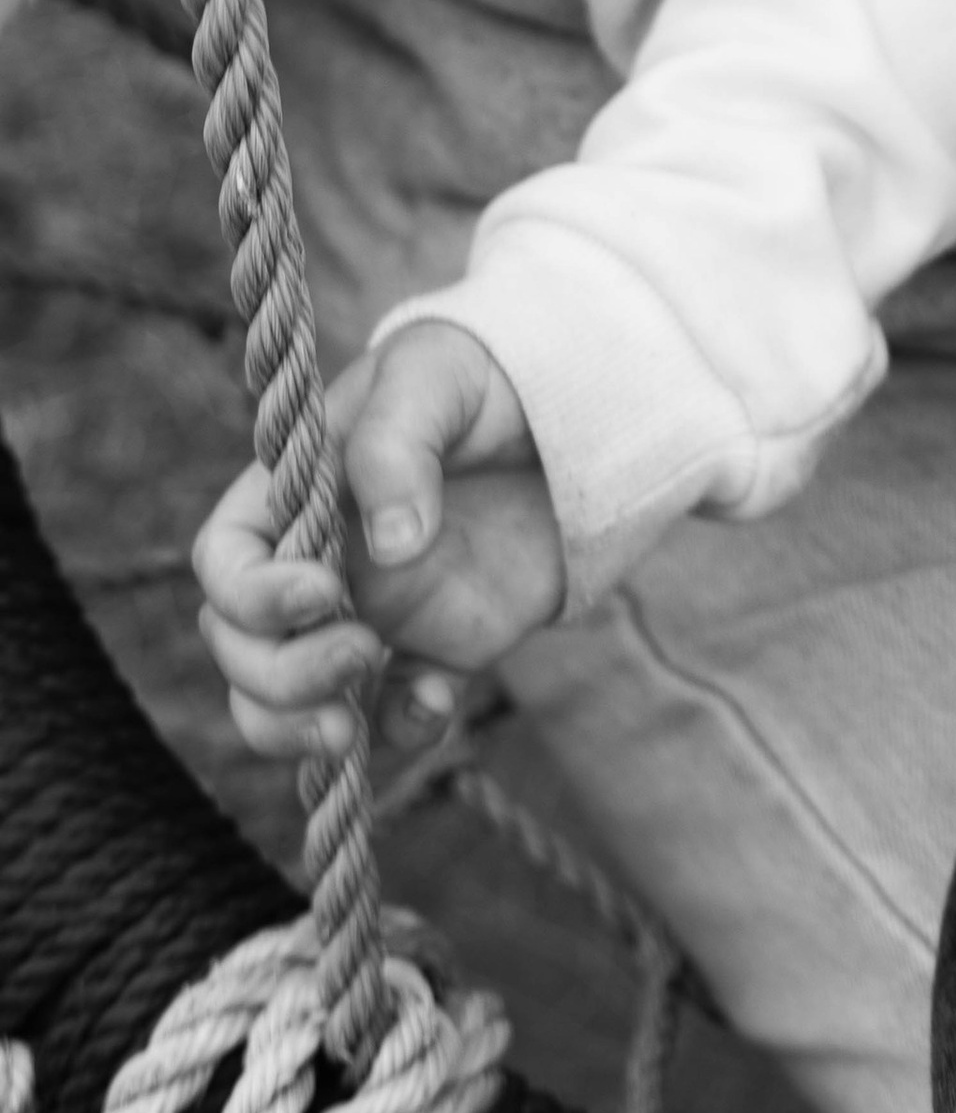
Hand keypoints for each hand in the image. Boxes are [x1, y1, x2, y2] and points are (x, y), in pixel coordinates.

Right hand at [193, 322, 568, 763]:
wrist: (572, 417)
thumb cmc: (479, 378)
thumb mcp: (433, 377)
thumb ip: (397, 445)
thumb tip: (392, 545)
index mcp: (293, 498)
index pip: (226, 562)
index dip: (252, 593)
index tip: (321, 589)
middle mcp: (315, 568)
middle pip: (243, 651)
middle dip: (278, 678)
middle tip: (360, 656)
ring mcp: (368, 617)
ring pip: (288, 705)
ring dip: (301, 732)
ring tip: (350, 736)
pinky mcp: (432, 652)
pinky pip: (390, 718)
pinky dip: (399, 731)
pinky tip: (439, 700)